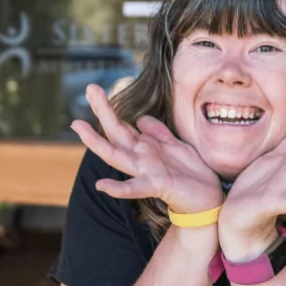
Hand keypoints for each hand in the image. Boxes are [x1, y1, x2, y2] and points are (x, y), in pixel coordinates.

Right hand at [71, 84, 224, 216]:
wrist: (206, 198)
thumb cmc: (190, 172)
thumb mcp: (175, 145)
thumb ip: (157, 132)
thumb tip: (139, 118)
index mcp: (144, 147)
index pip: (121, 124)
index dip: (107, 107)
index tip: (92, 89)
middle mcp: (140, 158)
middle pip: (116, 132)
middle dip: (103, 111)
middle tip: (90, 88)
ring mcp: (145, 171)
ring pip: (116, 155)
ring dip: (97, 143)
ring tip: (79, 128)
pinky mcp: (156, 185)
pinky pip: (135, 187)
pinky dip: (117, 188)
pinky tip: (101, 184)